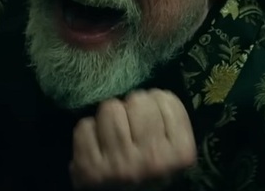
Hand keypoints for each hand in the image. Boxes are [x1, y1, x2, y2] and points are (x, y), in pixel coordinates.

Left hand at [70, 89, 195, 190]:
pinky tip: (97, 146)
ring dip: (109, 117)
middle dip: (132, 107)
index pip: (164, 99)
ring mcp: (120, 166)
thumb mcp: (172, 150)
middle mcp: (152, 160)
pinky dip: (88, 133)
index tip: (151, 117)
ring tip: (113, 134)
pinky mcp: (90, 170)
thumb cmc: (150, 172)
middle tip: (131, 124)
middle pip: (137, 100)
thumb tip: (154, 92)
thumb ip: (169, 120)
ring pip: (109, 107)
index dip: (155, 102)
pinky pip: (84, 127)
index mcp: (179, 154)